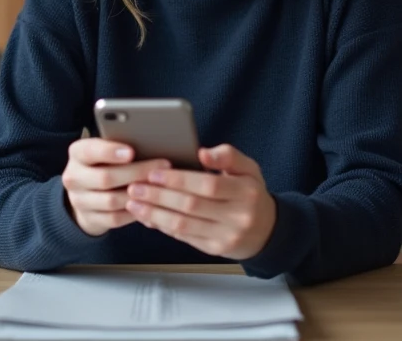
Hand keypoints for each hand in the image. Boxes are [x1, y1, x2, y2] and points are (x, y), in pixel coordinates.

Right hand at [62, 138, 171, 236]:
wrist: (85, 191)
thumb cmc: (104, 162)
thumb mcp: (105, 149)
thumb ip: (119, 145)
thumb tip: (150, 142)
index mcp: (77, 153)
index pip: (90, 151)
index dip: (110, 152)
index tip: (131, 152)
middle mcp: (73, 177)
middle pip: (105, 177)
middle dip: (137, 172)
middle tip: (162, 166)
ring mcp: (79, 201)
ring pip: (112, 200)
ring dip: (139, 194)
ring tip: (160, 186)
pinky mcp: (90, 219)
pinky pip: (115, 218)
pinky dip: (134, 211)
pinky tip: (150, 203)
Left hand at [124, 144, 275, 259]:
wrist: (266, 230)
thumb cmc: (251, 194)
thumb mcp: (249, 169)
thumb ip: (228, 156)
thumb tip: (203, 152)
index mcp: (246, 192)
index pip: (208, 185)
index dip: (179, 179)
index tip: (154, 172)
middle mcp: (237, 217)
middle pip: (191, 206)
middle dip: (159, 196)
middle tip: (135, 186)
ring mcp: (225, 236)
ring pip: (183, 225)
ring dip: (154, 214)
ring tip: (134, 202)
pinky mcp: (214, 249)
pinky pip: (184, 237)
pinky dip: (162, 226)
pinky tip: (147, 216)